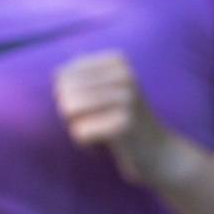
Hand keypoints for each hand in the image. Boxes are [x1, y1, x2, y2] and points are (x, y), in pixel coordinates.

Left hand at [53, 50, 172, 182]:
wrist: (157, 152)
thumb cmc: (120, 119)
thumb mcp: (103, 91)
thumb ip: (80, 75)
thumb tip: (56, 71)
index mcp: (117, 61)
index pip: (61, 75)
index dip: (68, 96)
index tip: (96, 106)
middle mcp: (125, 74)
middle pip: (63, 92)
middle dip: (70, 114)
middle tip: (97, 122)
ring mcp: (127, 98)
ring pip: (68, 110)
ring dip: (78, 127)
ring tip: (101, 131)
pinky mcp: (125, 123)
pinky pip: (79, 132)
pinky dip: (86, 144)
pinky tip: (108, 144)